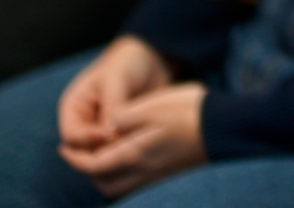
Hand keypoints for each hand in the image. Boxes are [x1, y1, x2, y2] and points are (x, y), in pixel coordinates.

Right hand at [58, 36, 174, 153]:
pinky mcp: (121, 136)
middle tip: (127, 149)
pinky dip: (131, 151)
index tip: (112, 135)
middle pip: (85, 152)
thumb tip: (110, 135)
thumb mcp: (116, 79)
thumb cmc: (126, 62)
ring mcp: (102, 132)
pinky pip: (121, 151)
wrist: (149, 59)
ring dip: (118, 155)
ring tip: (138, 149)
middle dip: (104, 153)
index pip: (72, 137)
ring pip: (104, 155)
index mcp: (73, 109)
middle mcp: (84, 124)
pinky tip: (147, 148)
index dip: (89, 141)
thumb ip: (112, 105)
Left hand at [58, 82, 206, 198]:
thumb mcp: (151, 104)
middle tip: (84, 154)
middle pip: (105, 184)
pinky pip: (141, 185)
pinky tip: (135, 158)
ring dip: (108, 176)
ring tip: (107, 157)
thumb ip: (123, 118)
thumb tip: (107, 128)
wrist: (229, 126)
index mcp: (134, 154)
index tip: (64, 149)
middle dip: (89, 172)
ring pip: (123, 188)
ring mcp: (160, 176)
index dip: (74, 159)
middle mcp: (144, 171)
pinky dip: (128, 176)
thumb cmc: (190, 111)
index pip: (92, 166)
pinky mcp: (174, 174)